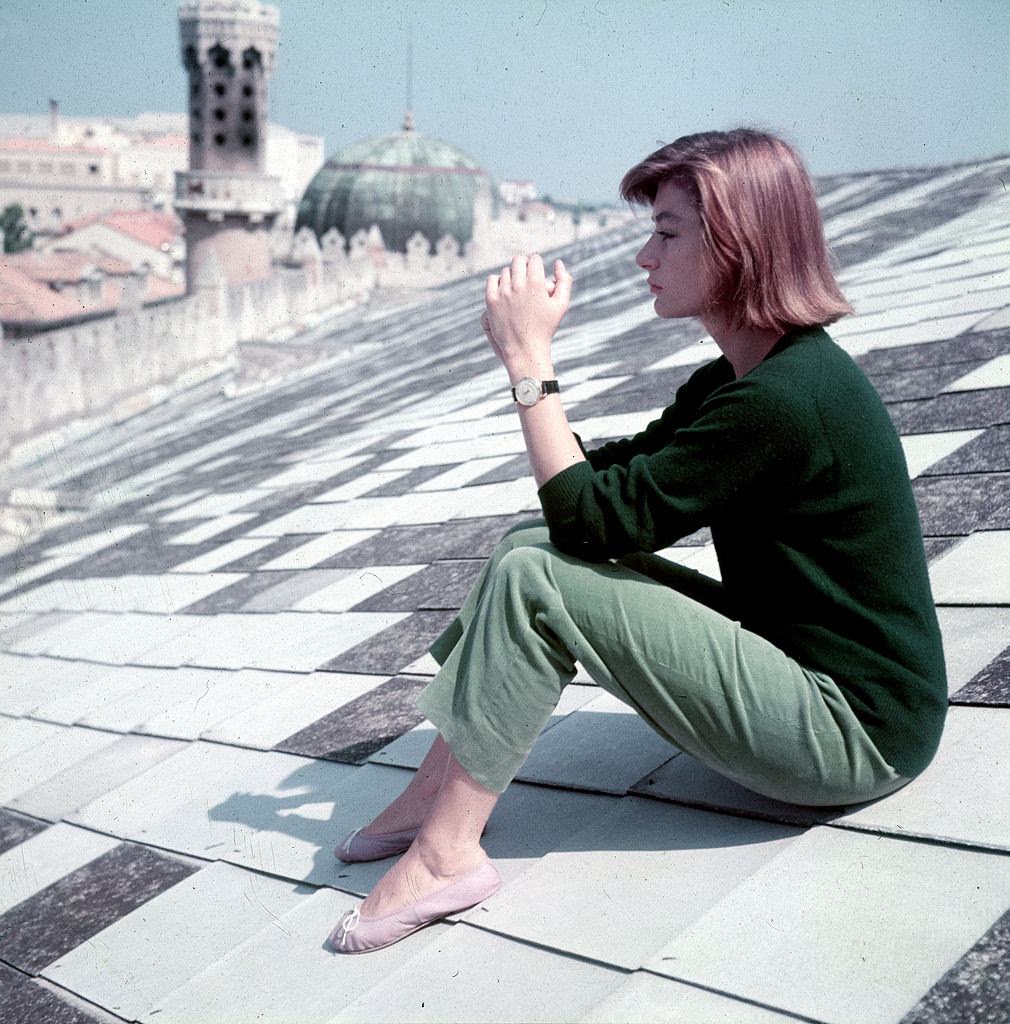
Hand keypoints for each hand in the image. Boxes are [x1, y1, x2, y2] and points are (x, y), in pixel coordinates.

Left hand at [484, 254, 572, 375]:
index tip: (536, 271)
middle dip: (524, 265)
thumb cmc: (546, 327)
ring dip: (512, 275)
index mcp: (536, 283)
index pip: (534, 259)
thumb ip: (564, 281)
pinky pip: (492, 280)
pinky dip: (497, 281)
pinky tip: (504, 289)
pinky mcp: (491, 300)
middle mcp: (518, 285)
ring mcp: (503, 292)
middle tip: (526, 274)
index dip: (537, 263)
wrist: (525, 348)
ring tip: (517, 286)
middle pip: (519, 260)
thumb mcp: (561, 305)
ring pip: (506, 271)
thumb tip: (558, 262)